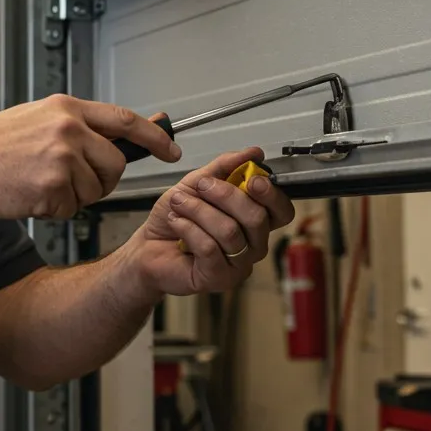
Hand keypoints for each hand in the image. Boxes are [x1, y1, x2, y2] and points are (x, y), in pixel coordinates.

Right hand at [0, 94, 181, 219]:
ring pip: (97, 189)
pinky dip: (56, 209)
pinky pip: (73, 207)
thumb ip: (79, 124)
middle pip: (116, 163)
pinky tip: (33, 195)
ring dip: (76, 196)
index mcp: (67, 108)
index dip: (154, 136)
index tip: (171, 149)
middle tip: (76, 182)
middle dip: (104, 179)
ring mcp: (62, 157)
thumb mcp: (38, 119)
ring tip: (43, 183)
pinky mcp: (53, 186)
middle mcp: (68, 128)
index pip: (125, 120)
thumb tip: (119, 134)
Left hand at [121, 148, 295, 296]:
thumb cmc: (177, 217)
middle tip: (201, 185)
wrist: (148, 245)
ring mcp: (237, 265)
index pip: (281, 211)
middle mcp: (253, 245)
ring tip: (179, 203)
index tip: (252, 178)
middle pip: (257, 218)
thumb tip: (253, 153)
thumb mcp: (198, 183)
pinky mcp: (217, 278)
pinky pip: (209, 248)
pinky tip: (176, 222)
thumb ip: (226, 167)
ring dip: (199, 210)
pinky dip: (188, 228)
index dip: (271, 194)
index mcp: (255, 222)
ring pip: (229, 231)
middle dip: (226, 195)